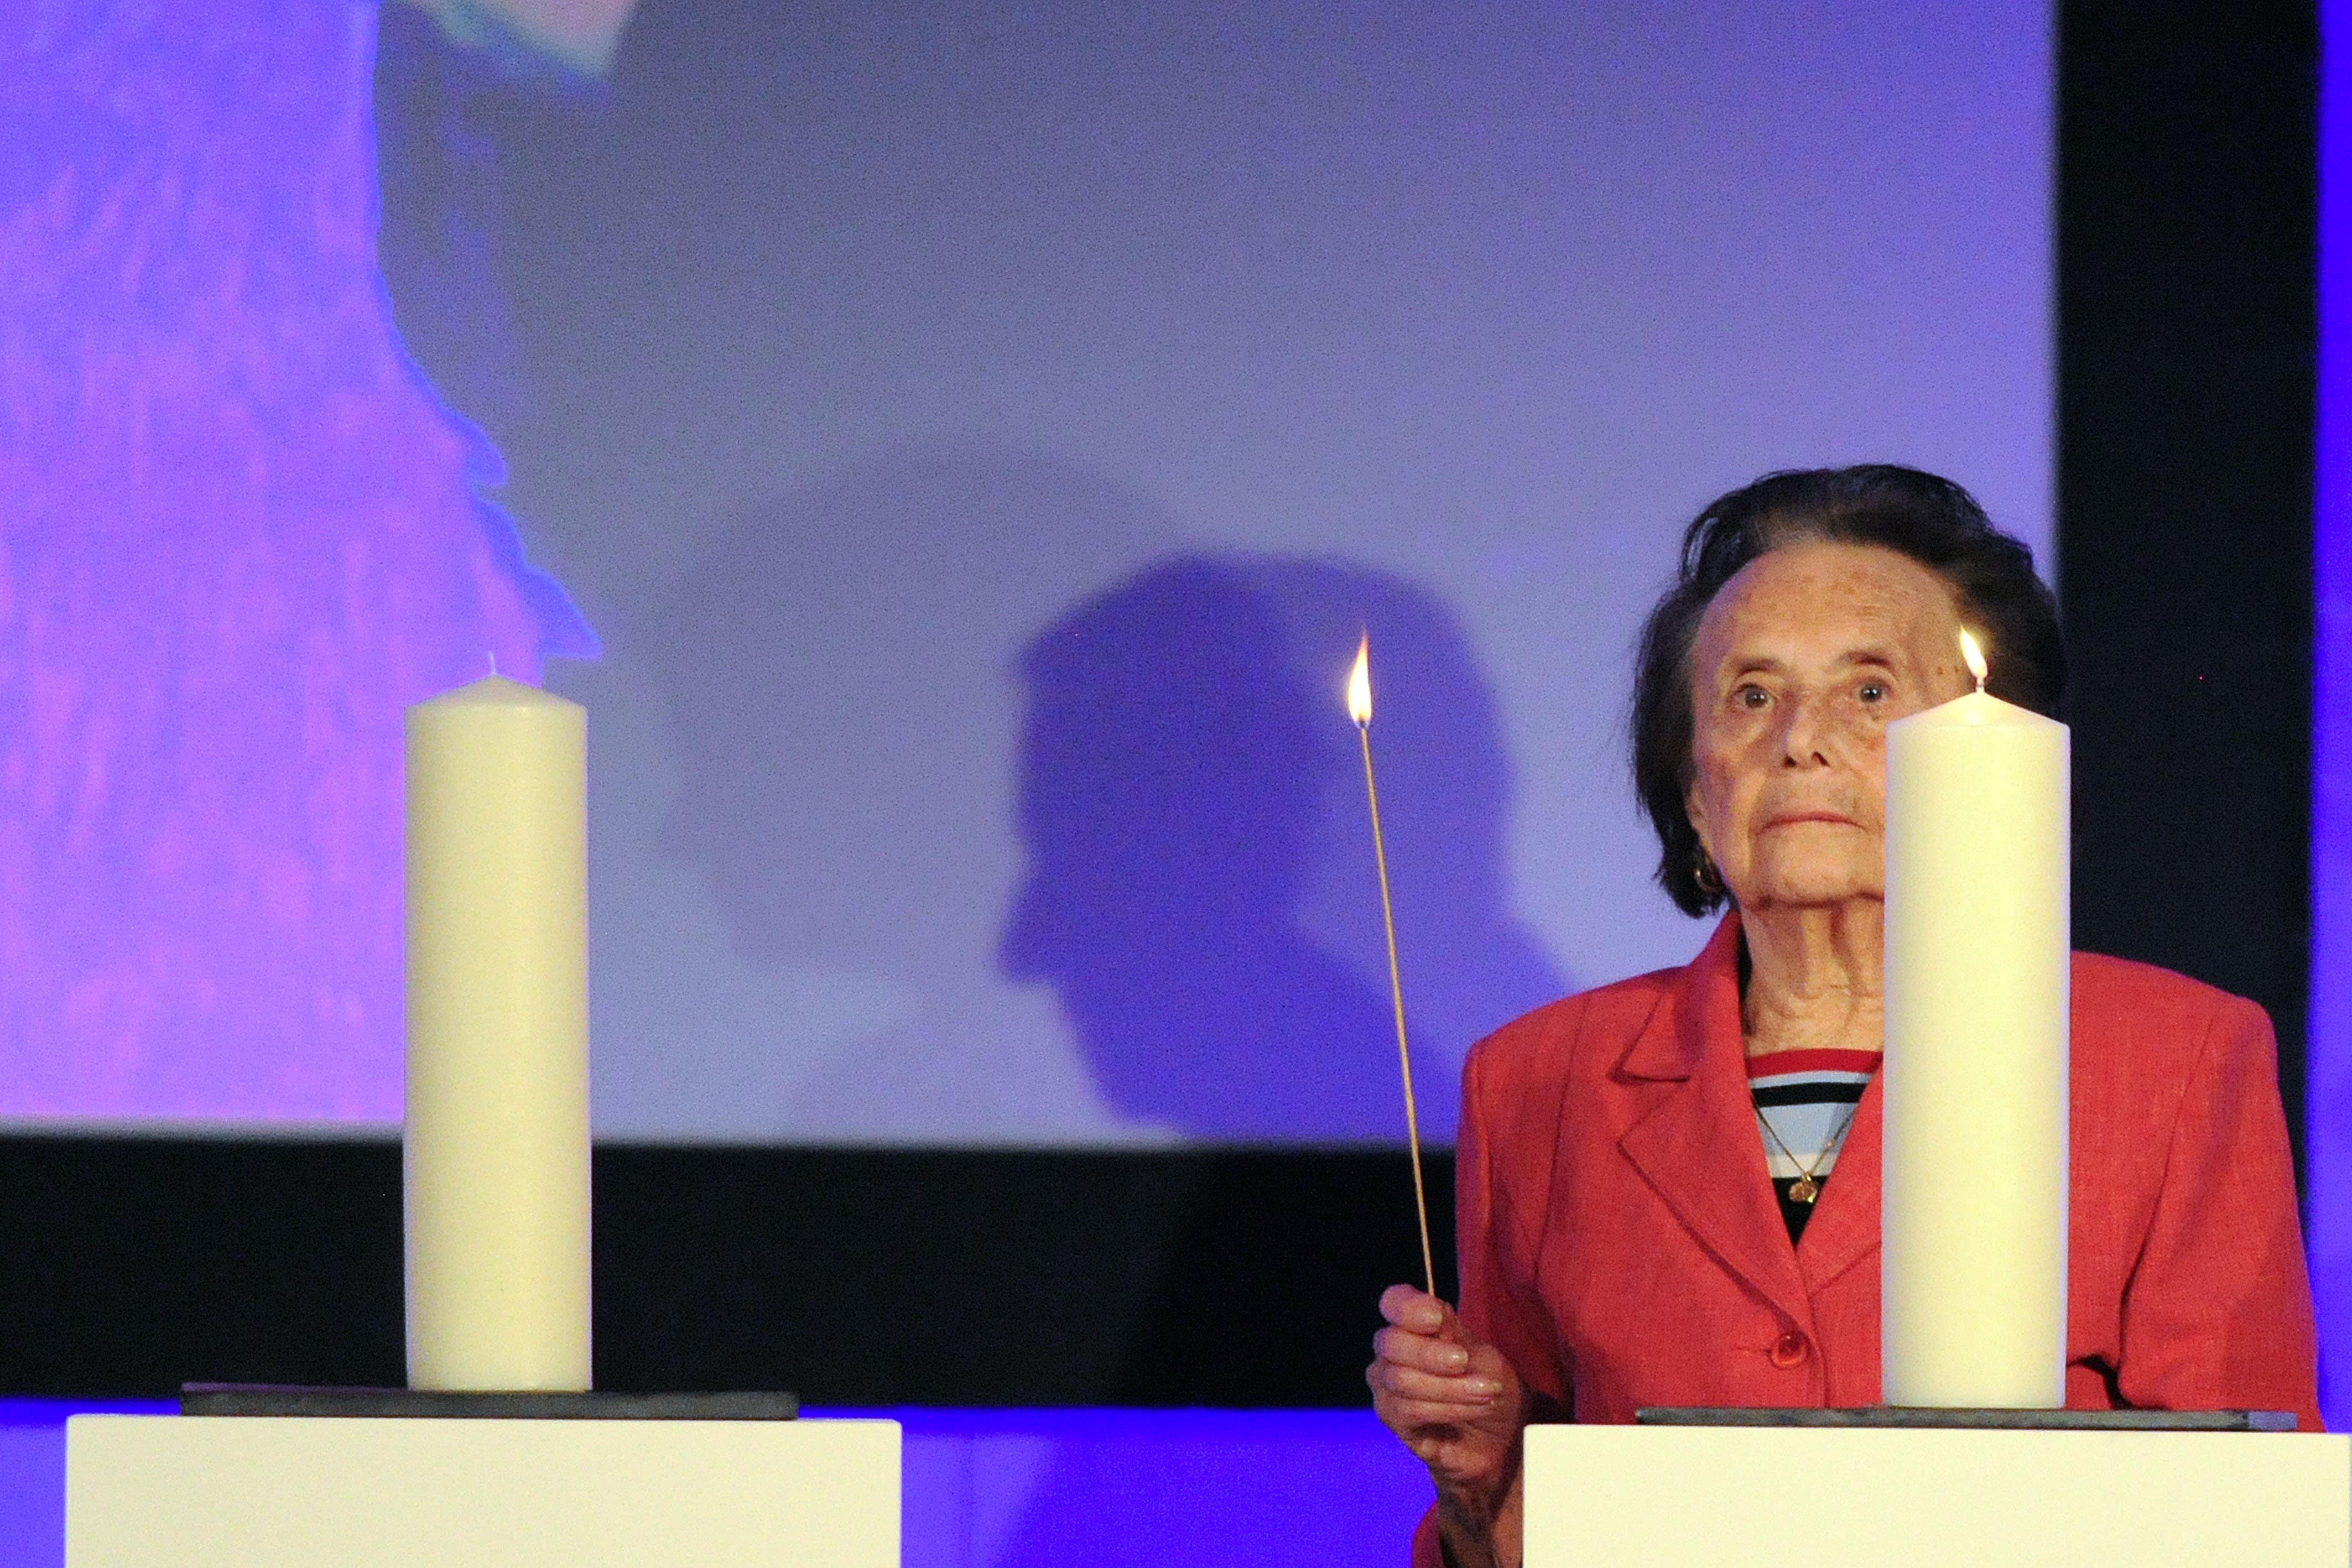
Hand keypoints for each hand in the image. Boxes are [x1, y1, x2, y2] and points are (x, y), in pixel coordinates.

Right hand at [1368, 1283, 1528, 1557]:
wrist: (1500, 1443)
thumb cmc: (1495, 1390)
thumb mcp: (1484, 1353)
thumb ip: (1452, 1332)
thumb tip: (1432, 1315)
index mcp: (1415, 1324)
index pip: (1393, 1302)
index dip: (1407, 1306)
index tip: (1436, 1317)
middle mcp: (1393, 1353)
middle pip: (1391, 1344)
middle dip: (1435, 1356)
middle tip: (1472, 1364)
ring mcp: (1387, 1386)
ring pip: (1397, 1381)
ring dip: (1448, 1389)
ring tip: (1483, 1394)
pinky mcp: (1393, 1420)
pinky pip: (1402, 1412)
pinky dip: (1440, 1410)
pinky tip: (1466, 1413)